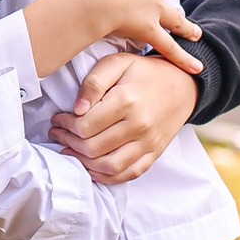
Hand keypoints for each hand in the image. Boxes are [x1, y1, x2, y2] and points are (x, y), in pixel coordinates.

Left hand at [51, 49, 197, 183]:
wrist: (182, 85)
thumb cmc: (144, 72)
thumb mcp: (118, 63)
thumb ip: (94, 82)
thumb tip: (77, 108)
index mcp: (126, 101)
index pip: (85, 125)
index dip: (65, 125)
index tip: (57, 119)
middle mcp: (139, 126)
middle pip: (93, 148)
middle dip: (68, 142)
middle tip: (57, 134)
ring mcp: (148, 143)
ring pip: (109, 166)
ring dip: (83, 162)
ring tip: (69, 150)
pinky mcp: (154, 154)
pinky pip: (128, 174)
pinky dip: (106, 176)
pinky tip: (91, 166)